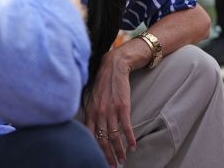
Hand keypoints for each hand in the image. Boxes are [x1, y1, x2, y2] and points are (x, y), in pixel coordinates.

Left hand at [84, 50, 137, 166]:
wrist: (114, 66)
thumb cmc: (102, 82)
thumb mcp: (91, 98)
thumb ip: (90, 113)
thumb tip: (89, 129)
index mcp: (89, 112)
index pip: (90, 137)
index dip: (95, 151)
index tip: (99, 160)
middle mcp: (99, 113)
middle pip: (102, 140)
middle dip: (108, 156)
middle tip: (113, 165)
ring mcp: (111, 110)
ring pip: (114, 137)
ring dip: (119, 151)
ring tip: (123, 160)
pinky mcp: (123, 106)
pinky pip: (126, 127)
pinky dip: (130, 138)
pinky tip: (133, 146)